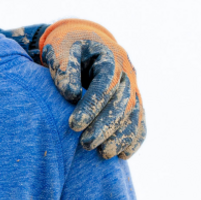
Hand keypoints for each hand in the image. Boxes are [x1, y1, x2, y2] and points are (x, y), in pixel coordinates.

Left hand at [13, 19, 144, 158]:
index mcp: (110, 58)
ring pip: (134, 115)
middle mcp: (127, 74)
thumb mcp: (61, 49)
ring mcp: (133, 88)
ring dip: (121, 137)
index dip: (91, 106)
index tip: (73, 125)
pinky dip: (133, 139)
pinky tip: (121, 155)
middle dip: (106, 126)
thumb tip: (70, 94)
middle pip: (122, 103)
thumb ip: (64, 67)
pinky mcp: (134, 102)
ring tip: (103, 154)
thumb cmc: (68, 48)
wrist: (84, 44)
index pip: (105, 84)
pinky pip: (140, 122)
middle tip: (86, 145)